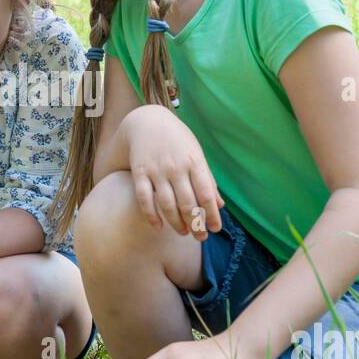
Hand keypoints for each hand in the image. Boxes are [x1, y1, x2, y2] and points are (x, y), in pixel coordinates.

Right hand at [122, 106, 223, 239]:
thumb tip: (219, 206)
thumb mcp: (196, 154)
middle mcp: (176, 167)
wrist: (146, 121)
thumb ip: (207, 180)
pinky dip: (151, 215)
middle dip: (196, 225)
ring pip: (167, 204)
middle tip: (200, 238)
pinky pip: (144, 199)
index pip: (206, 194)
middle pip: (187, 204)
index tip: (215, 229)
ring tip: (183, 233)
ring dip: (176, 223)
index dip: (211, 215)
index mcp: (194, 162)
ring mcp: (157, 170)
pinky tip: (159, 226)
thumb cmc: (177, 139)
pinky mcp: (139, 172)